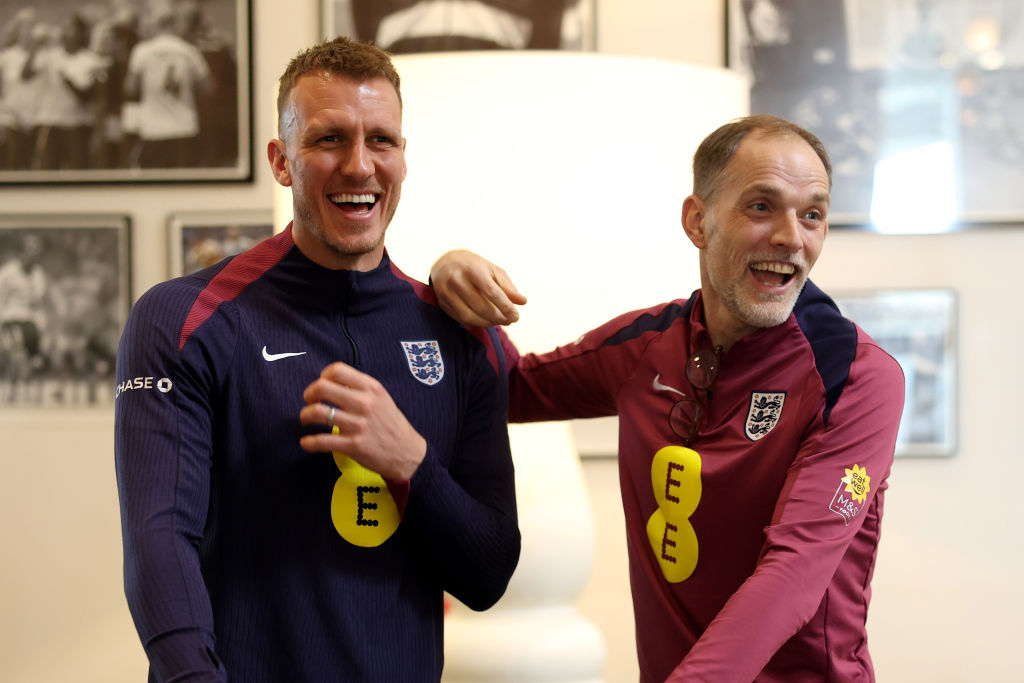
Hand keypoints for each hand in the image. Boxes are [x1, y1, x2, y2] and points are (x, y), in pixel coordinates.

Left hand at [299, 362, 425, 480]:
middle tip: (309, 401)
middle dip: (309, 394)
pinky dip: (308, 442)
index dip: (322, 376)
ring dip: (305, 416)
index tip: (321, 385)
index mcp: (371, 388)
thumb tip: (333, 383)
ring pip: (317, 412)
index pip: (337, 370)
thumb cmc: (391, 424)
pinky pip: (322, 441)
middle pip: (322, 388)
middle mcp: (364, 403)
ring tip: (305, 420)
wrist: (407, 453)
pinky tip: (306, 442)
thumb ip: (360, 388)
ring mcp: (358, 425)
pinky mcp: (353, 445)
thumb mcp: (382, 398)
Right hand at [430, 249, 526, 326]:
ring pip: (469, 316)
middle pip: (481, 306)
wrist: (446, 263)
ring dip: (488, 323)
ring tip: (499, 322)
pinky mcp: (442, 302)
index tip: (516, 316)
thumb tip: (523, 302)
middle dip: (498, 317)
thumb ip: (508, 287)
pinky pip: (461, 319)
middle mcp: (457, 280)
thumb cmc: (475, 267)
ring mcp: (447, 292)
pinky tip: (486, 321)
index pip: (492, 292)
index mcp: (472, 269)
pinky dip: (476, 323)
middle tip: (510, 321)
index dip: (505, 307)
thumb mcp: (493, 271)